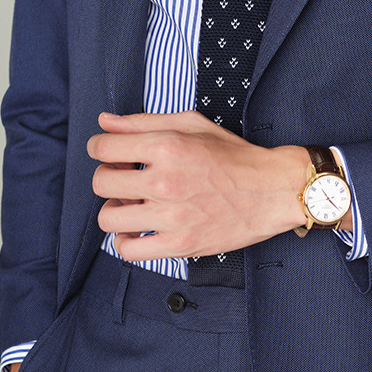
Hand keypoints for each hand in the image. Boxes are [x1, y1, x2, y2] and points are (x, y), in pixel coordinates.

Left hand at [88, 111, 309, 261]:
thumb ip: (143, 121)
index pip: (103, 148)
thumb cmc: (233, 155)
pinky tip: (139, 228)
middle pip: (101, 183)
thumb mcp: (191, 124)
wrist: (272, 190)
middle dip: (107, 177)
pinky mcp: (179, 244)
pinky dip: (126, 240)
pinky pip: (128, 249)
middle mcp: (165, 181)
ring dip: (114, 210)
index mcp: (168, 146)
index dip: (99, 148)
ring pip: (108, 219)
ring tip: (130, 204)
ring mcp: (171, 216)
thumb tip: (104, 121)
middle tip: (124, 177)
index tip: (109, 153)